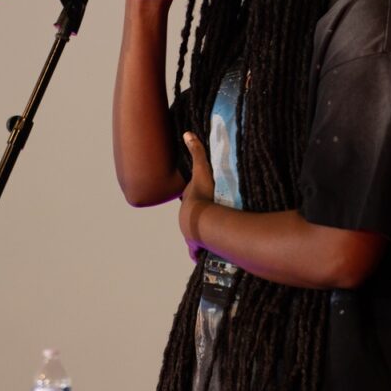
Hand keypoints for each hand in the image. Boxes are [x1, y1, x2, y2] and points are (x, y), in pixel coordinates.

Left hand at [179, 132, 214, 261]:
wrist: (202, 221)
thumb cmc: (203, 196)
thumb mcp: (202, 171)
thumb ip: (197, 152)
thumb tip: (186, 132)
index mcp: (188, 201)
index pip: (189, 197)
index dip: (194, 197)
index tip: (198, 197)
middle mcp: (185, 218)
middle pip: (190, 216)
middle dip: (195, 217)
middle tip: (205, 217)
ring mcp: (190, 233)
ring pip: (192, 235)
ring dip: (197, 237)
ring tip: (205, 239)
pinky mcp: (197, 245)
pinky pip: (197, 250)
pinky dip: (198, 253)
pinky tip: (200, 257)